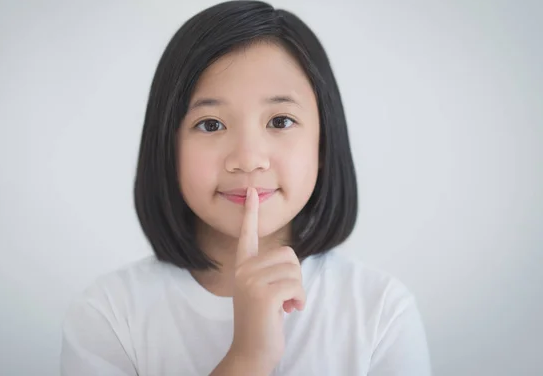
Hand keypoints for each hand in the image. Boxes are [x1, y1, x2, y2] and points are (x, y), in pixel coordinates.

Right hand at [228, 187, 305, 373]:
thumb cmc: (262, 321)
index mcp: (243, 266)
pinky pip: (296, 285)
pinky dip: (299, 300)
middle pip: (288, 254)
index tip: (252, 191)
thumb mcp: (263, 291)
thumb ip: (270, 272)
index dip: (250, 212)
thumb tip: (289, 260)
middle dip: (295, 277)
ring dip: (298, 291)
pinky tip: (289, 311)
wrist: (252, 351)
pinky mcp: (263, 294)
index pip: (247, 234)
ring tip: (285, 305)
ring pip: (294, 271)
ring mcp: (251, 281)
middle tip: (285, 297)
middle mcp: (243, 270)